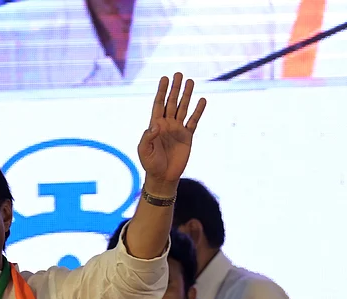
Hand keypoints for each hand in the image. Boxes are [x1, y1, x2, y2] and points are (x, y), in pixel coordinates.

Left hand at [137, 73, 206, 188]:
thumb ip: (147, 137)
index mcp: (154, 125)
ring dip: (187, 95)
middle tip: (178, 74)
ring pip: (183, 108)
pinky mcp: (187, 136)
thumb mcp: (143, 151)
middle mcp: (167, 124)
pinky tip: (202, 100)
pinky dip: (198, 111)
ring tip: (190, 81)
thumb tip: (155, 125)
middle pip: (171, 102)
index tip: (164, 78)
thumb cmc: (150, 164)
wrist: (163, 177)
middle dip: (175, 88)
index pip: (158, 104)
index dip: (161, 91)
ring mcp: (177, 129)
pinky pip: (194, 121)